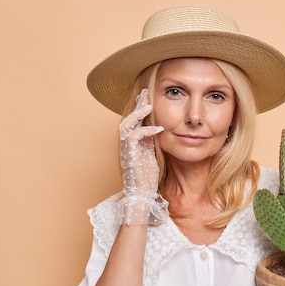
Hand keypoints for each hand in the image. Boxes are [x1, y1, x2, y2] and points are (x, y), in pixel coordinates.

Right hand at [117, 89, 167, 224]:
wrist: (141, 194)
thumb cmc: (146, 177)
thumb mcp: (151, 154)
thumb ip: (151, 141)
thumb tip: (157, 128)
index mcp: (132, 142)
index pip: (135, 120)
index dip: (140, 107)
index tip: (147, 96)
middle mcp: (127, 143)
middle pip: (129, 118)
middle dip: (137, 105)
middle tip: (145, 92)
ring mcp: (126, 148)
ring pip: (127, 124)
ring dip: (138, 113)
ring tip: (149, 105)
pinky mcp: (130, 154)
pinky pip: (134, 136)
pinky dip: (146, 130)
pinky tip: (158, 128)